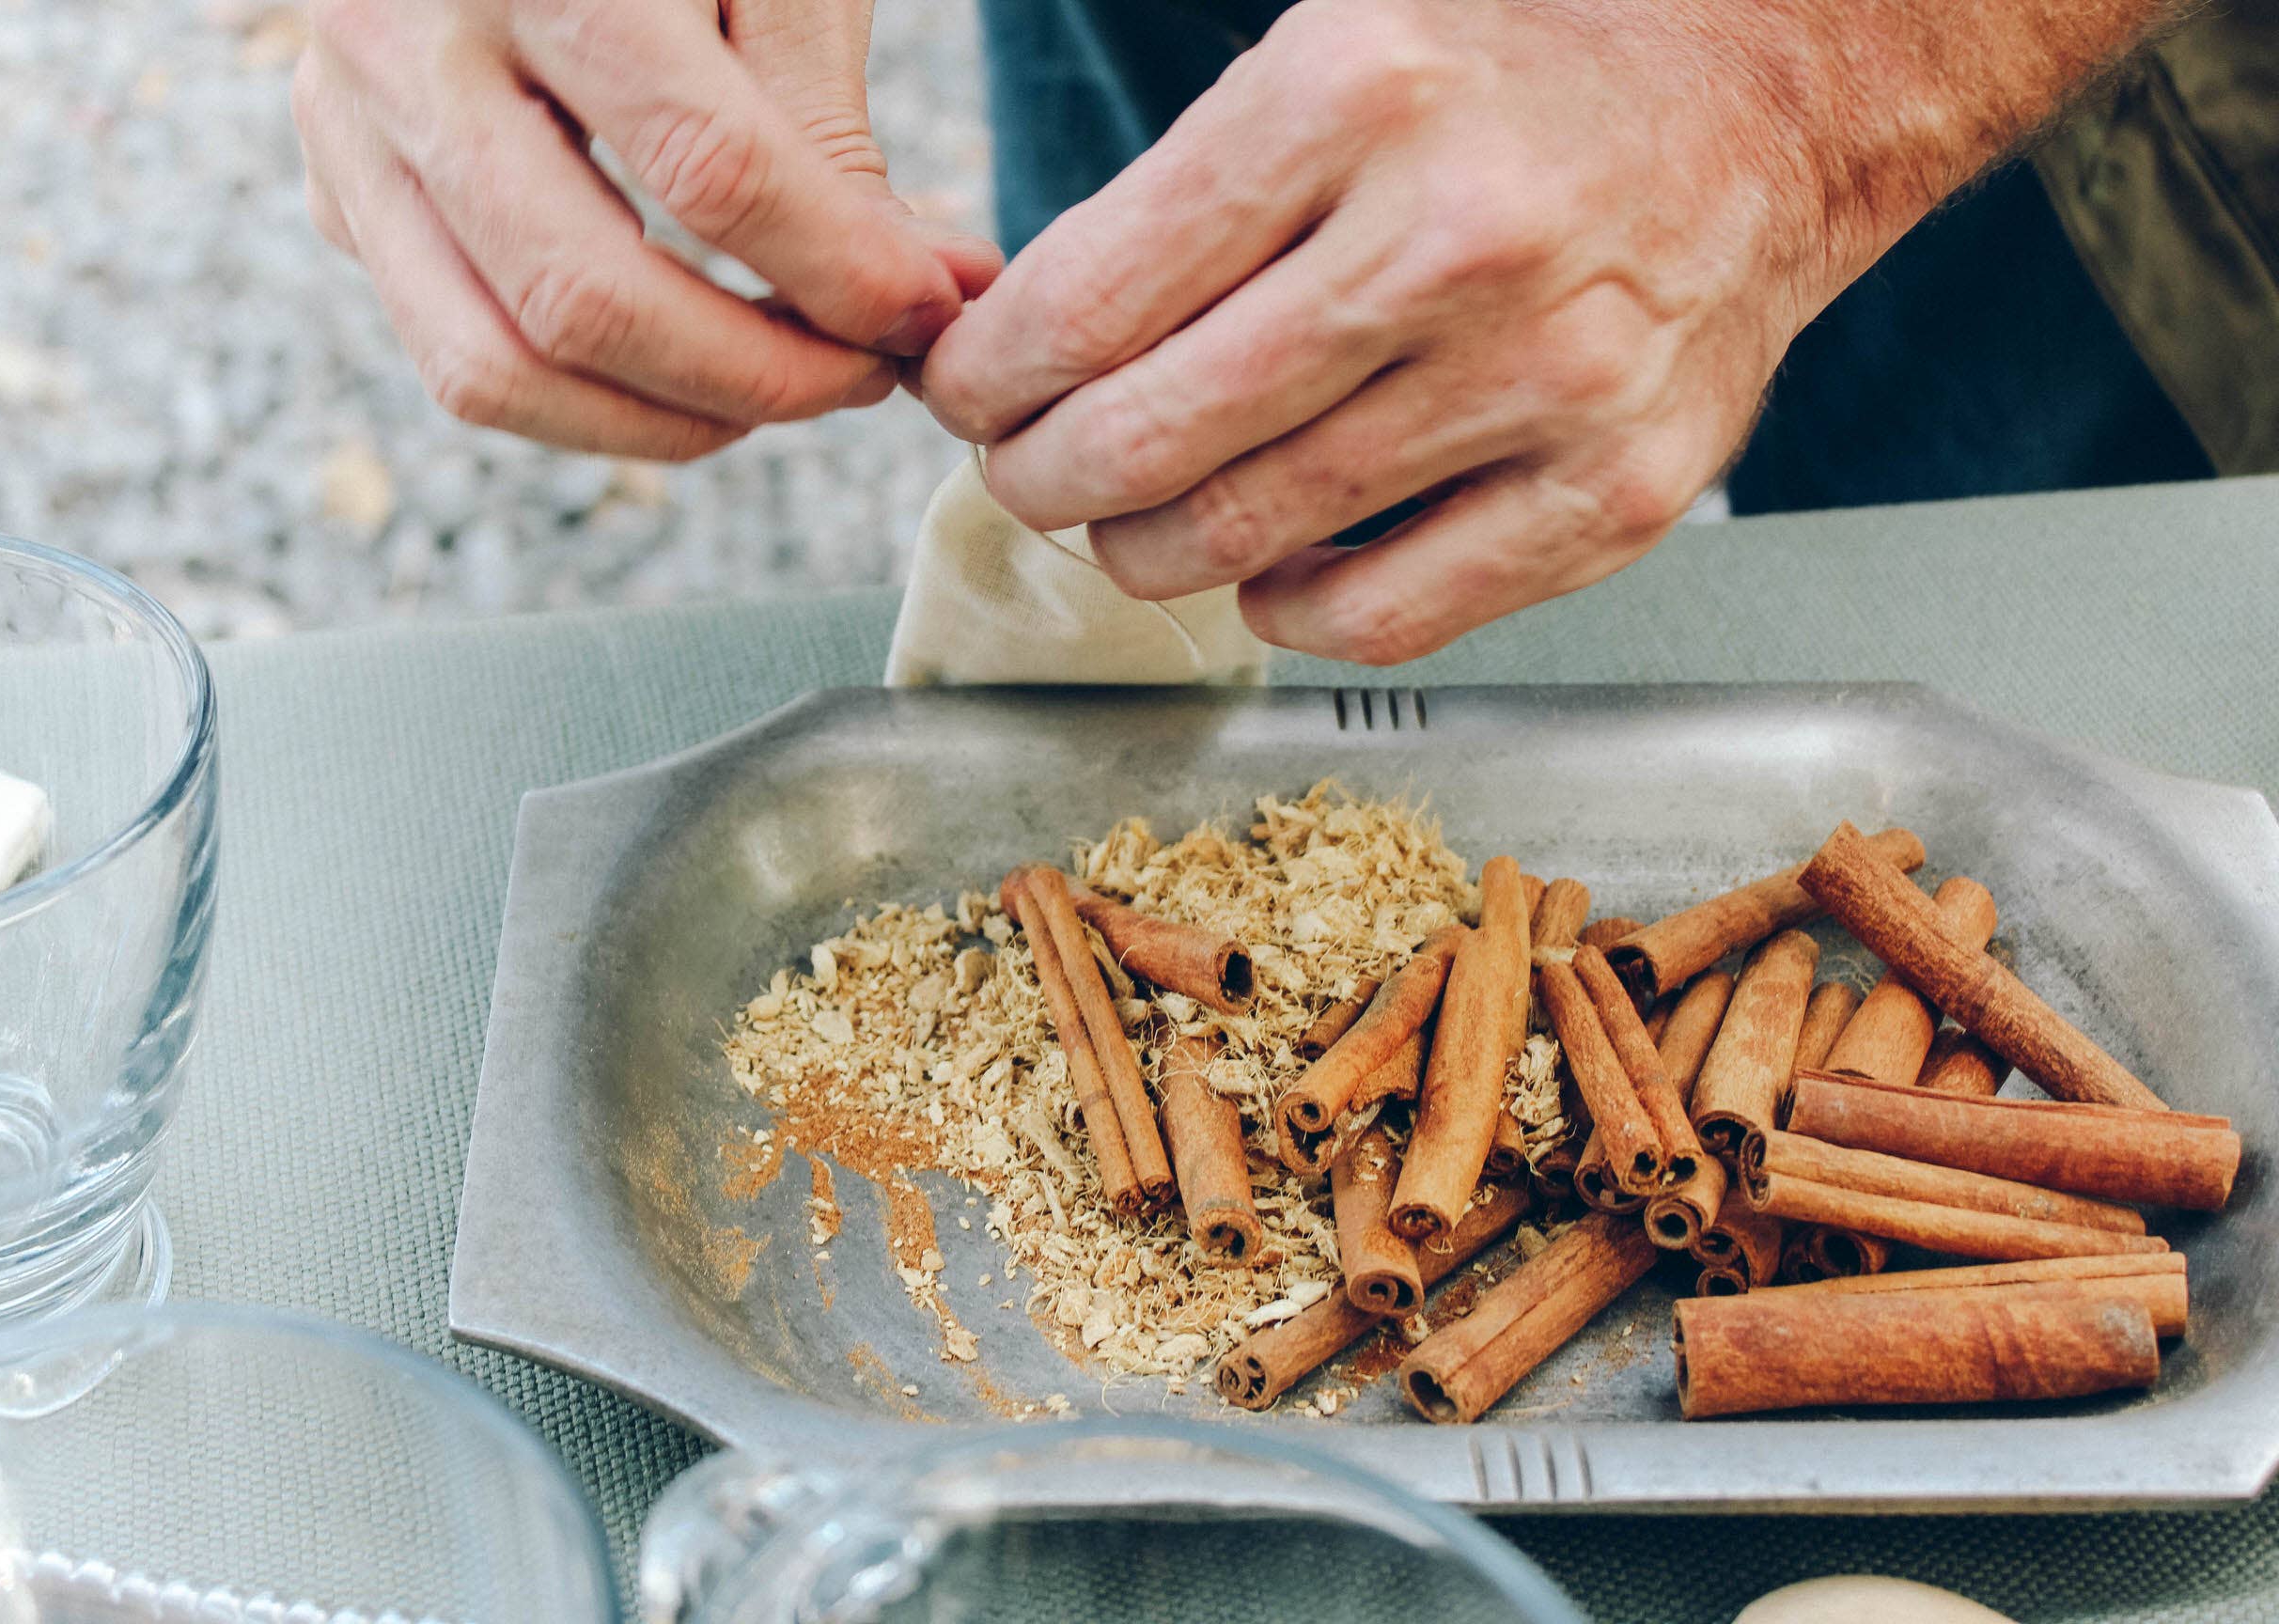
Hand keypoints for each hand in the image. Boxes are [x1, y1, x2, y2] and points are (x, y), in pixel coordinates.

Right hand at [295, 0, 1000, 459]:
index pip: (708, 168)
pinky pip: (459, 356)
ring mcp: (347, 128)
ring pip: (494, 369)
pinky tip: (694, 368)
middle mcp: (401, 46)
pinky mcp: (338, 190)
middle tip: (867, 377)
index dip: (840, 271)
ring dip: (668, 421)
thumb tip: (926, 296)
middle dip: (758, 376)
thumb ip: (827, 126)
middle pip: (584, 298)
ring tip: (787, 390)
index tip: (930, 312)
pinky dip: (591, 400)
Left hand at [917, 0, 2153, 661]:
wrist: (1755, 117)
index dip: (989, 377)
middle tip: (1028, 472)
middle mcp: (1453, 239)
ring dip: (1144, 549)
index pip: (1089, 297)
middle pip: (1148, 435)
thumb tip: (1011, 358)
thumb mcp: (1328, 62)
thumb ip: (1175, 204)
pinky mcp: (1611, 494)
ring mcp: (1546, 379)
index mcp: (1352, 95)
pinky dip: (1283, 610)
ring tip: (1130, 520)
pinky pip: (1381, 614)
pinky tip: (1264, 569)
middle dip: (1042, 477)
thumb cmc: (1508, 96)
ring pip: (1246, 535)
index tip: (969, 395)